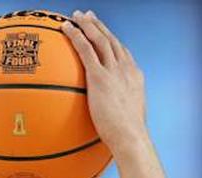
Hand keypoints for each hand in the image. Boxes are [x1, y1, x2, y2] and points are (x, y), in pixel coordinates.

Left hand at [61, 10, 146, 152]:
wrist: (131, 137)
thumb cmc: (129, 136)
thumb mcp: (129, 118)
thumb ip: (119, 110)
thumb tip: (110, 117)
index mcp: (135, 77)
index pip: (123, 53)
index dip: (113, 41)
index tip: (105, 33)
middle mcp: (126, 69)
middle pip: (112, 40)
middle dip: (99, 26)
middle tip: (88, 16)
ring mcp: (114, 71)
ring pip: (100, 39)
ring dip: (87, 24)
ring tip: (76, 16)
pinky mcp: (100, 76)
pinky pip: (86, 49)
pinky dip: (76, 35)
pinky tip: (65, 28)